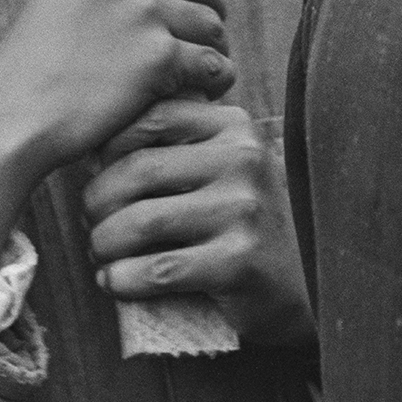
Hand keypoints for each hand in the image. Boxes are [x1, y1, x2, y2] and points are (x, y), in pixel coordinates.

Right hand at [0, 0, 233, 257]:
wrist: (14, 112)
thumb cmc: (41, 57)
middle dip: (206, 11)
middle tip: (191, 39)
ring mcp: (142, 8)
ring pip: (213, 23)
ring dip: (208, 49)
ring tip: (187, 70)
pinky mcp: (157, 56)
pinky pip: (213, 64)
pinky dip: (210, 81)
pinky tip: (194, 92)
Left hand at [82, 98, 311, 345]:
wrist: (311, 283)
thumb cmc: (248, 221)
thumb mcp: (227, 166)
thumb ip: (181, 146)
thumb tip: (96, 150)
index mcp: (235, 126)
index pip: (151, 118)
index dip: (109, 148)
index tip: (96, 175)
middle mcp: (242, 159)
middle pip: (139, 169)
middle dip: (98, 200)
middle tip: (90, 222)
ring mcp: (243, 210)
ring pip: (143, 221)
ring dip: (105, 242)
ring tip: (99, 253)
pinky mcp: (239, 263)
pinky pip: (160, 269)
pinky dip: (125, 278)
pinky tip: (114, 282)